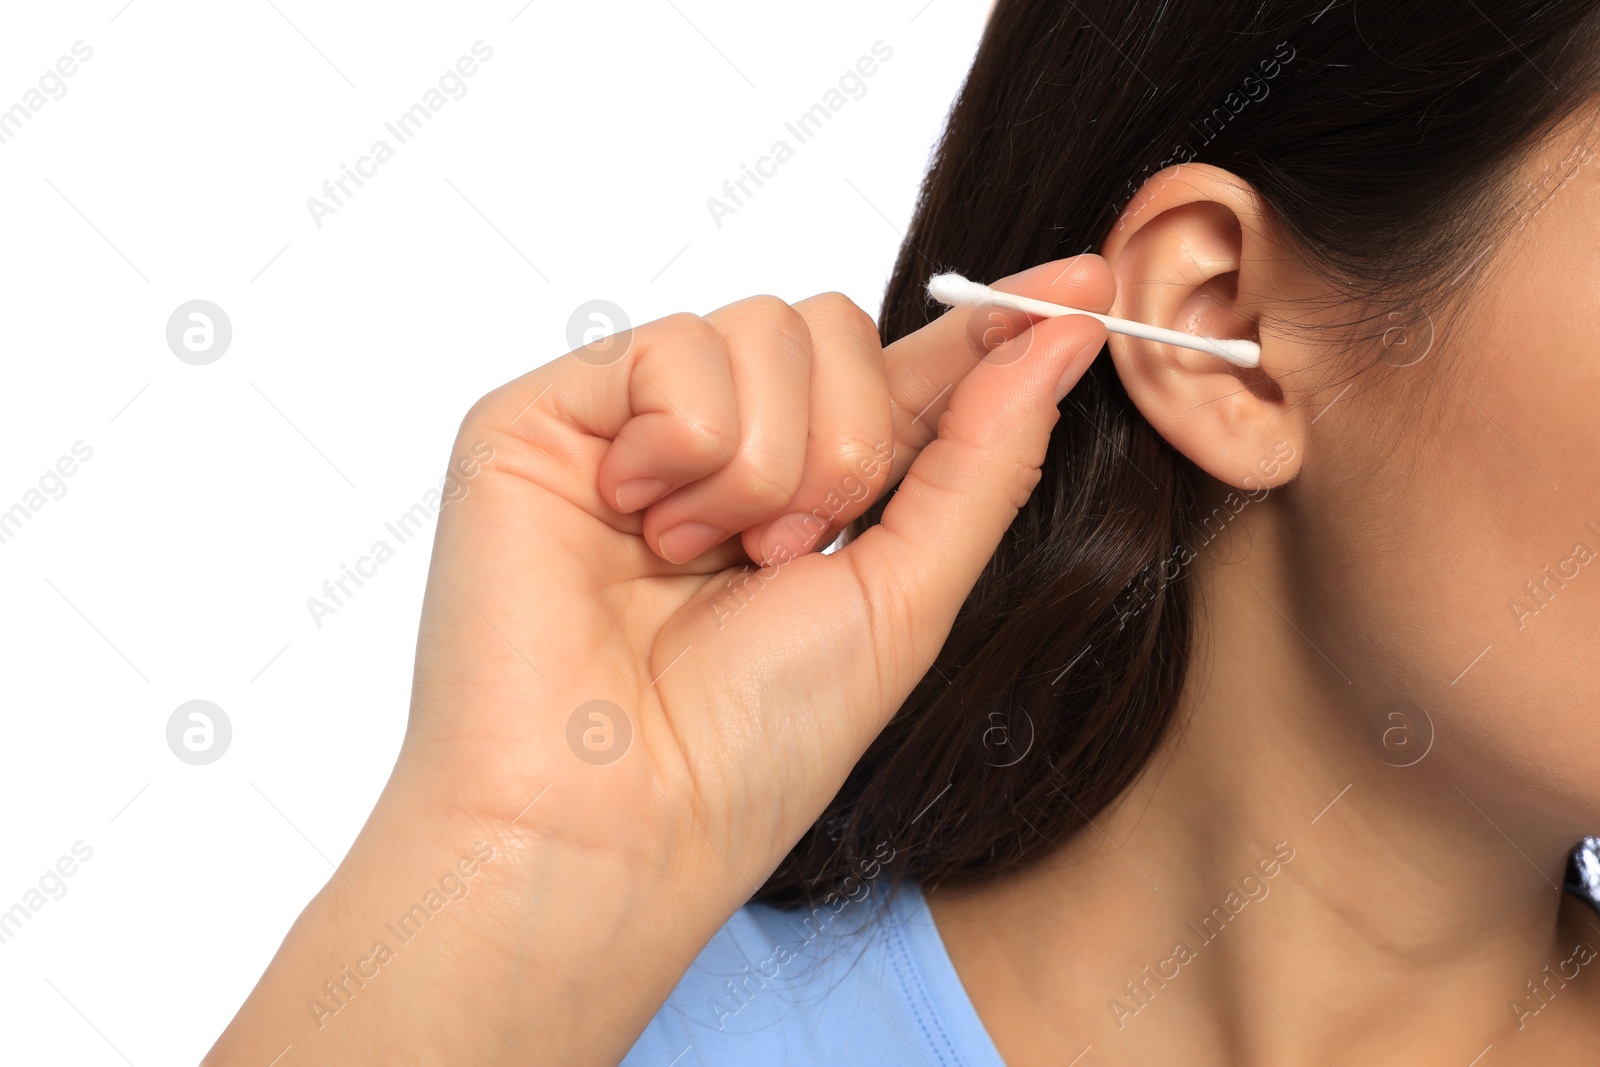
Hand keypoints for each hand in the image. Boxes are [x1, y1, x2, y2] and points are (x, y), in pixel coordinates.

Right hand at [206, 254, 1112, 1065]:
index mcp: (813, 492)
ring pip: (761, 328)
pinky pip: (671, 348)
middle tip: (784, 555)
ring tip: (702, 559)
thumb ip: (983, 453)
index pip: (911, 373)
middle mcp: (726, 444)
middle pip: (837, 327)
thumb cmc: (755, 740)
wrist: (615, 816)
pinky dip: (681, 445)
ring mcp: (634, 424)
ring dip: (764, 466)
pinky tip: (636, 521)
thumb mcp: (908, 595)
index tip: (1087, 278)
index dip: (994, 322)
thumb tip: (1065, 330)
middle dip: (845, 450)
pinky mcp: (547, 414)